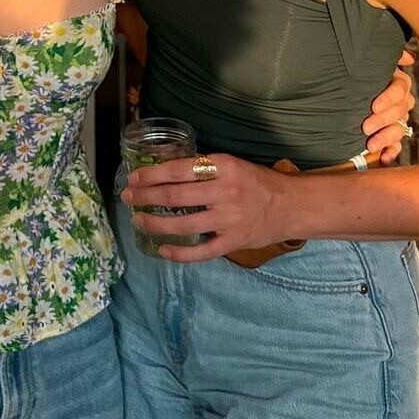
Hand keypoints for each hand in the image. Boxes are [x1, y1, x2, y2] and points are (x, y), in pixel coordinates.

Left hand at [120, 155, 293, 261]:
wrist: (291, 206)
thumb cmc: (257, 182)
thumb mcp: (232, 164)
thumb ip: (204, 169)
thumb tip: (165, 173)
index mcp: (223, 167)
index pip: (178, 170)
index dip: (151, 175)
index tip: (133, 178)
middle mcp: (225, 192)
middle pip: (175, 196)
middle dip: (146, 197)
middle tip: (127, 198)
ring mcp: (229, 220)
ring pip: (184, 224)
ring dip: (156, 223)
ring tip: (138, 221)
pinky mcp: (233, 242)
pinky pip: (202, 251)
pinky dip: (180, 253)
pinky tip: (163, 251)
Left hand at [362, 50, 416, 164]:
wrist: (336, 92)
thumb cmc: (353, 72)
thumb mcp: (365, 60)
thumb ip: (385, 54)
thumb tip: (409, 58)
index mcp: (395, 81)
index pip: (400, 88)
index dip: (390, 97)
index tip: (373, 106)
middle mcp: (398, 101)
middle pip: (400, 110)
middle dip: (383, 120)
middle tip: (365, 126)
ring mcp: (395, 119)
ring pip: (399, 129)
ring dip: (386, 138)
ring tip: (370, 145)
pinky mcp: (389, 135)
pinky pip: (396, 145)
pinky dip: (390, 152)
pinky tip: (382, 158)